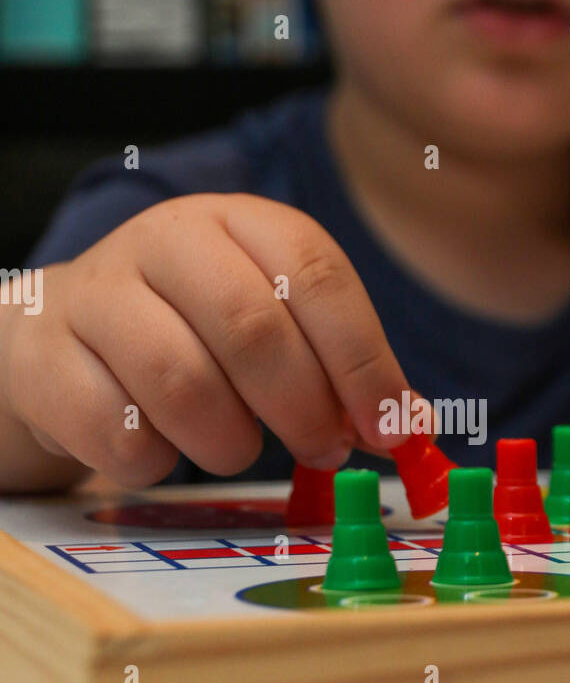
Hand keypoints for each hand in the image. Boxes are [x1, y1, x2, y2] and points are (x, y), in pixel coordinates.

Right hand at [1, 194, 410, 487]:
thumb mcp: (271, 328)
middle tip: (322, 449)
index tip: (392, 430)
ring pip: (182, 382)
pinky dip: (156, 462)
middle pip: (252, 326)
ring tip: (237, 448)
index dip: (364, 359)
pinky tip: (161, 448)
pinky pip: (118, 431)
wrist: (58, 339)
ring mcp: (94, 292)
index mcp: (235, 220)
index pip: (316, 272)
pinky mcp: (42, 356)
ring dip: (230, 441)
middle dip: (303, 407)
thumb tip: (412, 425)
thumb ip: (339, 370)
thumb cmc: (189, 335)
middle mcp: (163, 239)